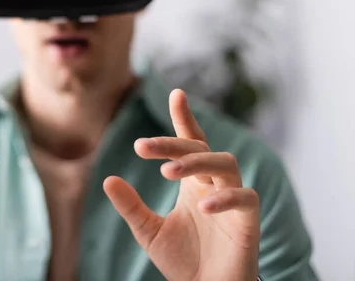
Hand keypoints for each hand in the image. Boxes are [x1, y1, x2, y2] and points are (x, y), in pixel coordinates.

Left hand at [104, 89, 259, 280]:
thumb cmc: (182, 261)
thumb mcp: (147, 231)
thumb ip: (130, 206)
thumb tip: (106, 179)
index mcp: (191, 182)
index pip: (191, 142)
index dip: (185, 118)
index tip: (176, 93)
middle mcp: (212, 184)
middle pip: (200, 148)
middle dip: (172, 143)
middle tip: (142, 146)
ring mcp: (233, 200)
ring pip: (225, 163)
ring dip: (196, 162)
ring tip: (167, 172)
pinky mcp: (248, 221)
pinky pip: (245, 198)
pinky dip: (226, 198)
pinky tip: (203, 207)